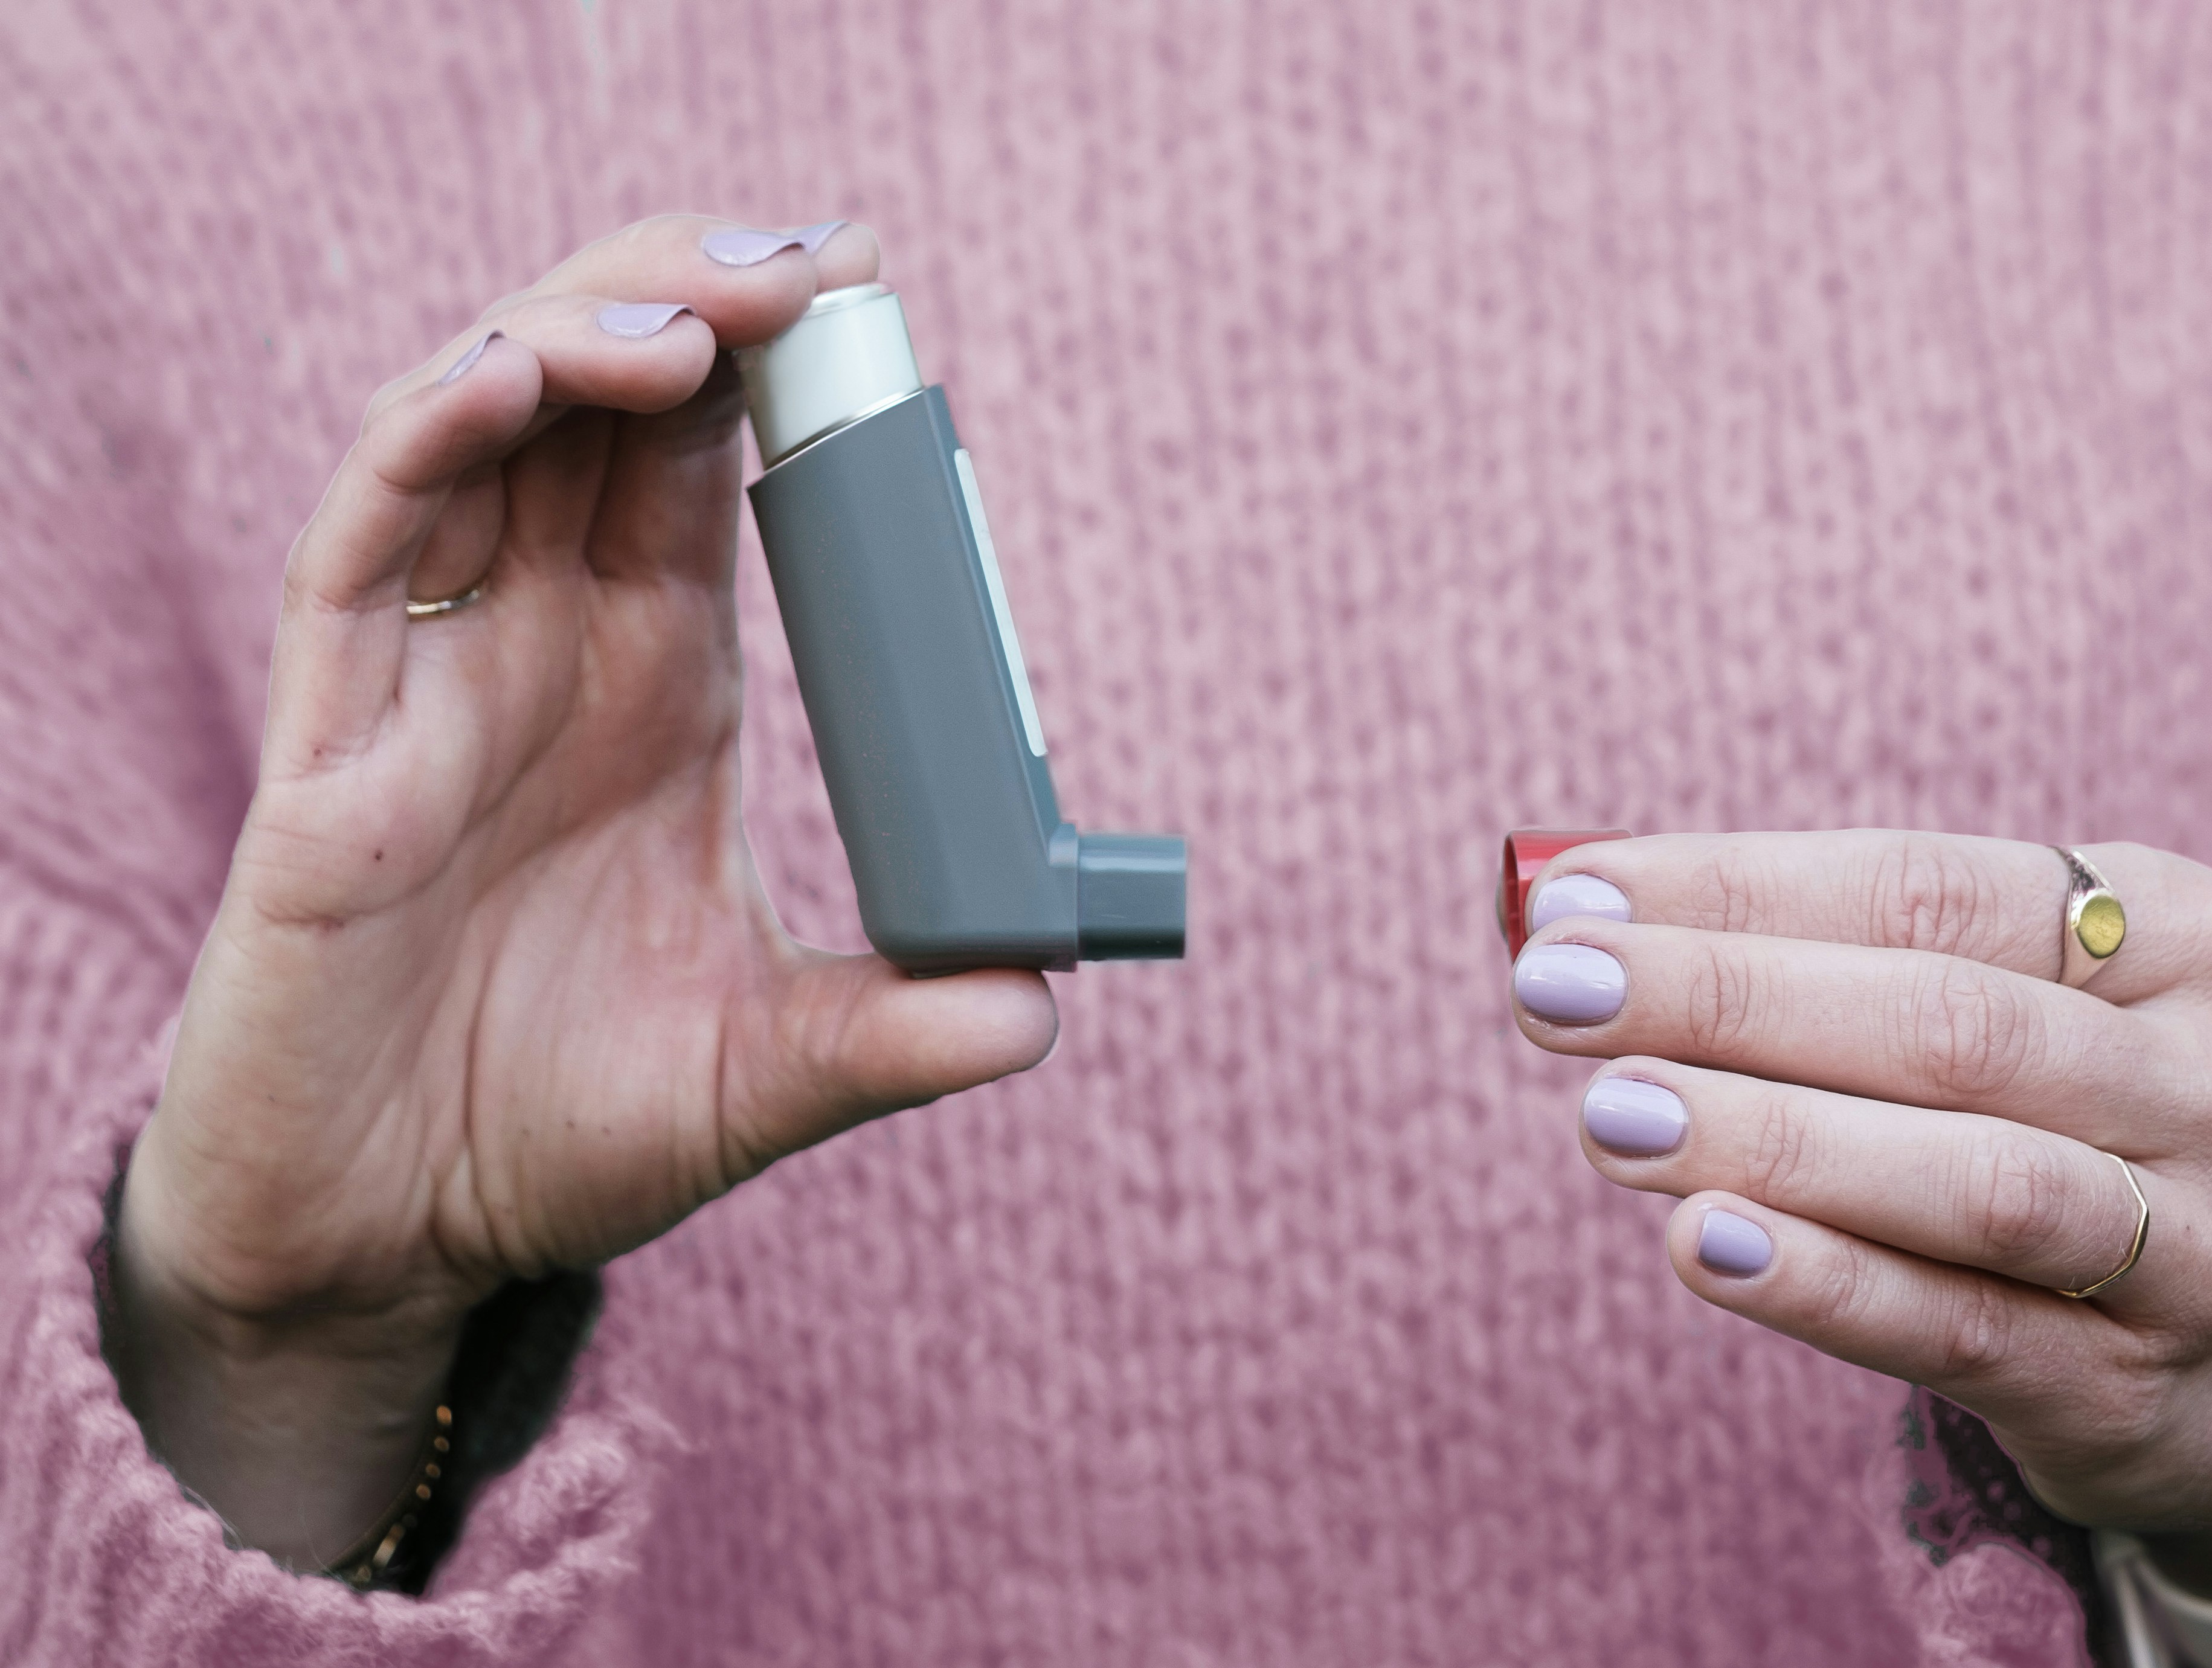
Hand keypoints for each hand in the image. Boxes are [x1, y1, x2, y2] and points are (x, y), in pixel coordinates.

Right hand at [112, 217, 1058, 1570]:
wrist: (395, 1240)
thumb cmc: (561, 1135)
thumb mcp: (757, 1072)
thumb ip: (888, 1033)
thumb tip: (1040, 1007)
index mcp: (655, 689)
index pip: (706, 475)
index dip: (776, 373)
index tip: (867, 301)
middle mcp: (543, 653)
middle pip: (601, 408)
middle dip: (696, 302)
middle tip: (816, 266)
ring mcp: (430, 683)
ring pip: (478, 430)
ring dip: (580, 339)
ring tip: (699, 322)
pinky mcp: (326, 747)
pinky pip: (361, 544)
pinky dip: (427, 441)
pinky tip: (509, 381)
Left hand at [1510, 831, 2211, 1599]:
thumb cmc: (2074, 1126)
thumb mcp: (2026, 1009)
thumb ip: (1840, 962)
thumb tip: (1585, 920)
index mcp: (2165, 938)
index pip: (1924, 889)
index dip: (1734, 888)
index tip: (1571, 899)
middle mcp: (2201, 1079)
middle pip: (1943, 1021)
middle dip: (1724, 998)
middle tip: (1550, 990)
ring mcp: (2196, 1243)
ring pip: (1972, 1179)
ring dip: (1770, 1138)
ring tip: (1609, 1112)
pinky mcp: (2132, 1390)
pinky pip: (1967, 1330)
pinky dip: (1828, 1284)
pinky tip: (1699, 1245)